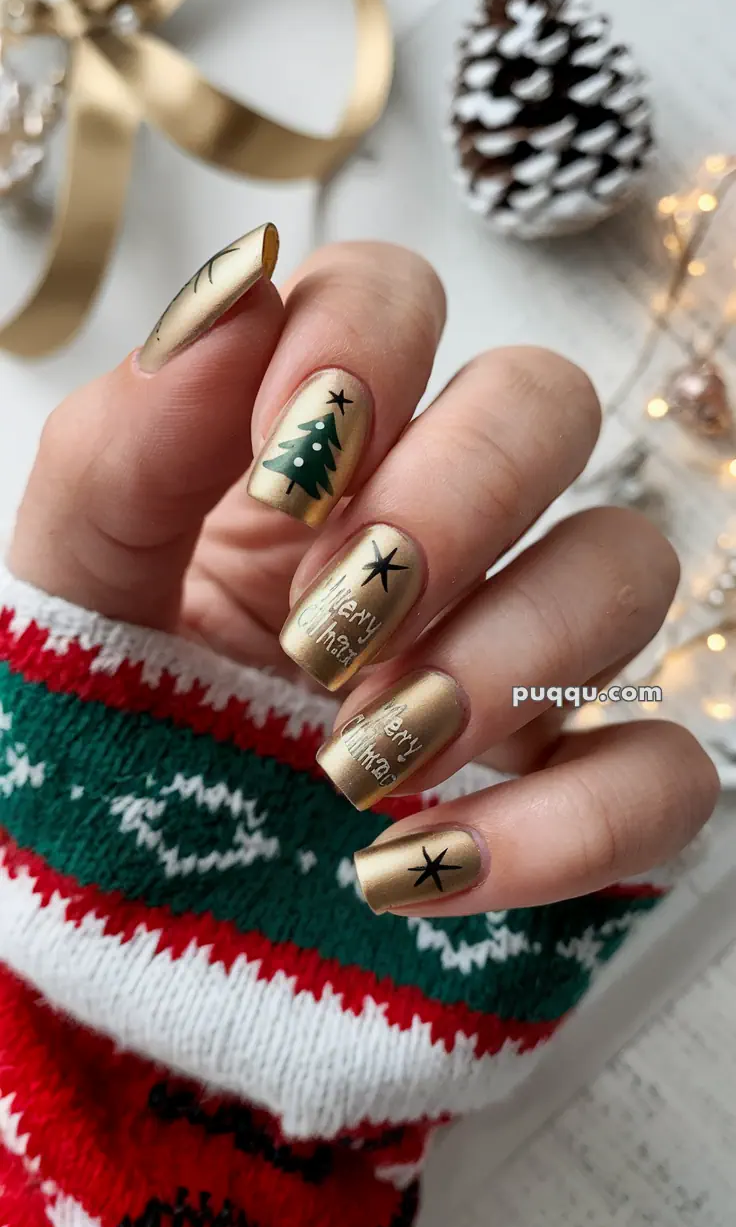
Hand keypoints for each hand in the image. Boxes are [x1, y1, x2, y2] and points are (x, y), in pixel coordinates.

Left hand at [10, 227, 718, 917]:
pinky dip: (565, 825)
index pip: (396, 300)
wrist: (124, 941)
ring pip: (627, 567)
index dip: (365, 347)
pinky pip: (666, 773)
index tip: (289, 469)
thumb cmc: (100, 747)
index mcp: (309, 463)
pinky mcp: (574, 800)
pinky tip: (419, 871)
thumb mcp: (73, 599)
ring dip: (504, 657)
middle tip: (330, 625)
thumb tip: (239, 285)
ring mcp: (520, 664)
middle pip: (545, 405)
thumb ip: (124, 448)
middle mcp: (437, 539)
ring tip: (357, 758)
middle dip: (452, 497)